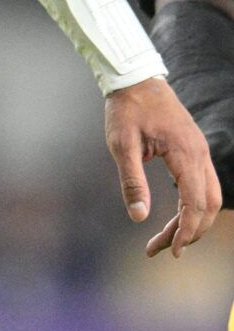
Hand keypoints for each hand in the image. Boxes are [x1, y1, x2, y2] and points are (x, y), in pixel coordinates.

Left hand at [103, 77, 222, 256]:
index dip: (185, 231)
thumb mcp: (121, 144)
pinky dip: (194, 206)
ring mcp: (201, 152)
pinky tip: (176, 217)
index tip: (169, 251)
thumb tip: (138, 217)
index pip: (195, 204)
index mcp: (186, 154)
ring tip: (168, 239)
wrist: (136, 79)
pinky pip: (203, 185)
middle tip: (161, 249)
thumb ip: (131, 180)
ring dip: (194, 221)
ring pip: (210, 197)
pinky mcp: (195, 151)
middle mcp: (201, 155)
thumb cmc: (126, 109)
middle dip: (189, 231)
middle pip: (208, 206)